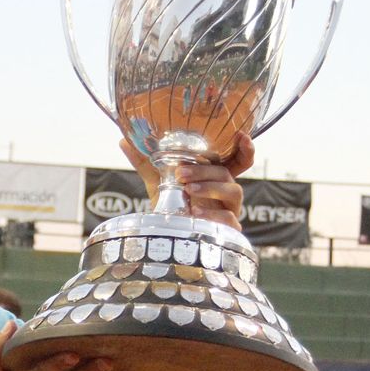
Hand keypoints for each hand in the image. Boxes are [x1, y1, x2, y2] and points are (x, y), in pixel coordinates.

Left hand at [119, 132, 251, 230]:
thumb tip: (123, 140)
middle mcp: (226, 190)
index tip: (242, 135)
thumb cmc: (172, 205)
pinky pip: (229, 220)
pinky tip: (196, 214)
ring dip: (211, 188)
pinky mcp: (228, 230)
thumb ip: (146, 163)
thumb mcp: (159, 182)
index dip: (245, 148)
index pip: (238, 159)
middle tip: (181, 173)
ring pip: (234, 192)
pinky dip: (214, 215)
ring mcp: (230, 210)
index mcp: (215, 176)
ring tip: (188, 190)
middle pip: (226, 173)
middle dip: (206, 171)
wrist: (169, 235)